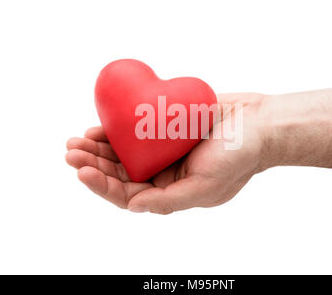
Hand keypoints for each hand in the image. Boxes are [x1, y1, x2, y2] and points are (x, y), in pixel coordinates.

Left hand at [65, 93, 269, 213]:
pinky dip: (116, 128)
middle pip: (119, 173)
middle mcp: (164, 172)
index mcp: (171, 191)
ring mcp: (164, 148)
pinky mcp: (166, 125)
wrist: (260, 123)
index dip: (101, 185)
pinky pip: (135, 128)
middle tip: (71, 151)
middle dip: (93, 164)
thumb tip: (133, 207)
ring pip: (123, 152)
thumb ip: (170, 201)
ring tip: (77, 139)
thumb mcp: (208, 185)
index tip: (82, 169)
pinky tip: (100, 125)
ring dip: (98, 147)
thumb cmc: (240, 156)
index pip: (128, 195)